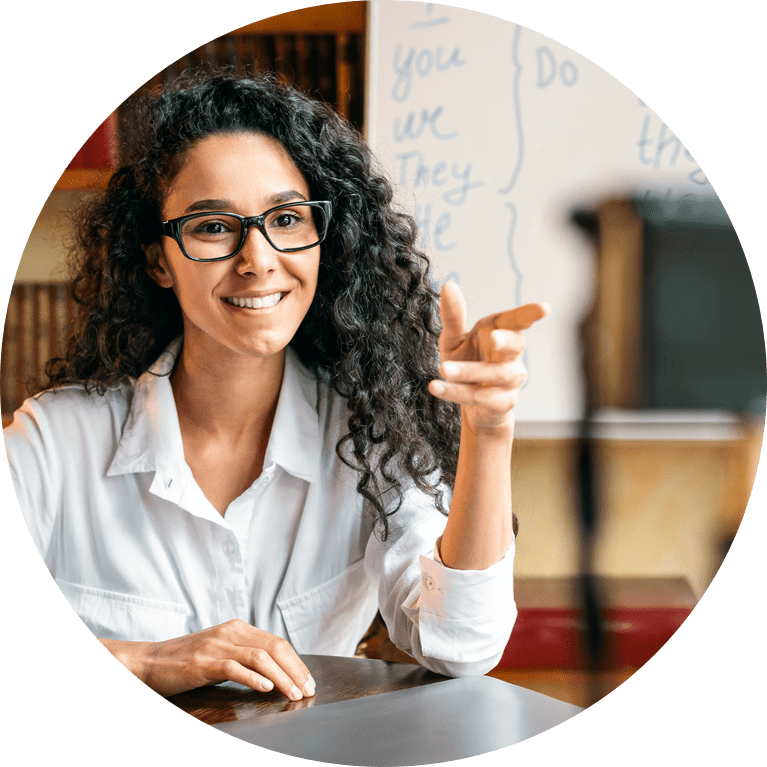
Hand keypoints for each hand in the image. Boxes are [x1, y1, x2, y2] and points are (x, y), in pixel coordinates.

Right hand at [104, 620, 314, 698]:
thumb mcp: (220, 652)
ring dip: (281, 677)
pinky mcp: (203, 662)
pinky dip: (253, 678)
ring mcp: (216, 645)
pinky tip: (266, 689)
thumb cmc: (185, 661)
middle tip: (307, 690)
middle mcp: (230, 632)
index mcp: (237, 628)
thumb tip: (275, 673)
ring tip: (293, 693)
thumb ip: (243, 656)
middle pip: (274, 647)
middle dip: (295, 670)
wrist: (148, 662)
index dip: (296, 662)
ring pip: (259, 657)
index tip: (308, 681)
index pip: (276, 642)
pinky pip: (234, 668)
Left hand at [428, 281, 549, 432]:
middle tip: (494, 336)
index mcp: (499, 332)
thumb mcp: (454, 339)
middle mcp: (511, 356)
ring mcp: (510, 380)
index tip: (544, 308)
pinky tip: (437, 387)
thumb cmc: (466, 362)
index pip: (517, 321)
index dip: (530, 314)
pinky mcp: (503, 403)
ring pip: (496, 374)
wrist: (470, 405)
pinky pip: (483, 398)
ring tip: (444, 369)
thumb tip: (449, 284)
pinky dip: (457, 393)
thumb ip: (453, 316)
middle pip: (517, 345)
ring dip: (469, 371)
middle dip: (506, 340)